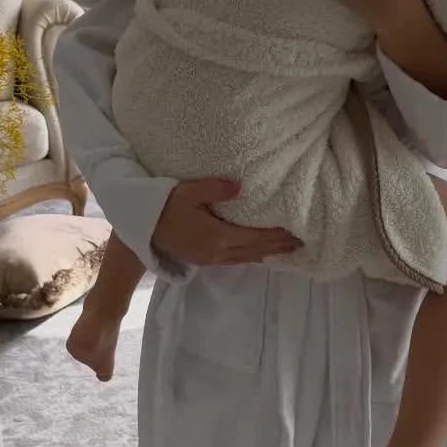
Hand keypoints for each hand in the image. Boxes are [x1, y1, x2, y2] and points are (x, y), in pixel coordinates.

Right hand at [151, 179, 300, 266]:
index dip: (277, 235)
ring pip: (248, 257)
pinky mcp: (206, 260)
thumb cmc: (166, 206)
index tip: (296, 232)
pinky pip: (237, 260)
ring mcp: (212, 259)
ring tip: (288, 249)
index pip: (256, 237)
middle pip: (256, 250)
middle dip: (279, 246)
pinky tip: (261, 254)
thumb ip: (216, 188)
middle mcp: (219, 251)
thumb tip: (241, 185)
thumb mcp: (189, 191)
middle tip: (301, 242)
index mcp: (218, 236)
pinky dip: (253, 256)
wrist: (144, 228)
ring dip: (269, 253)